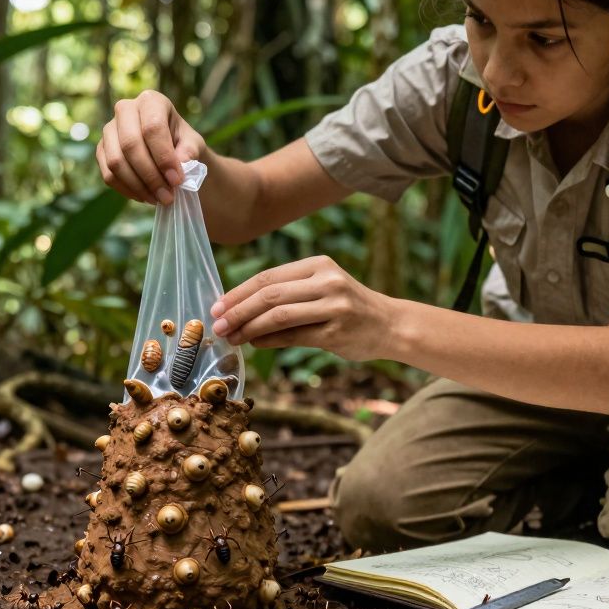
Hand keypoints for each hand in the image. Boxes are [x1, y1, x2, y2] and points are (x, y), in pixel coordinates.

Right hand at [96, 90, 206, 205]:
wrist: (169, 151)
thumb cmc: (182, 144)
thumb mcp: (193, 144)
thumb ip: (190, 151)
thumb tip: (182, 163)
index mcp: (151, 101)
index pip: (152, 128)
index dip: (164, 157)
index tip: (177, 180)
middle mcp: (125, 109)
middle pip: (130, 145)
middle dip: (150, 176)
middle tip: (167, 196)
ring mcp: (109, 129)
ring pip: (116, 162)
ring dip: (138, 186)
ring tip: (158, 199)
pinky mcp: (101, 150)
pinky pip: (108, 174)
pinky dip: (127, 190)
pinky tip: (145, 196)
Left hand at [209, 256, 396, 360]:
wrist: (391, 325)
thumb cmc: (348, 306)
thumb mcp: (321, 287)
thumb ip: (286, 294)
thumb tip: (238, 310)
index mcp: (318, 264)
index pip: (268, 277)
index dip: (238, 293)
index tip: (217, 307)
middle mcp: (327, 280)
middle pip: (270, 295)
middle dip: (237, 311)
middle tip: (217, 325)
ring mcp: (334, 306)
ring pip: (279, 316)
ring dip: (249, 328)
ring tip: (231, 337)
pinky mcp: (337, 331)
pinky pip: (294, 336)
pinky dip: (269, 341)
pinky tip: (254, 343)